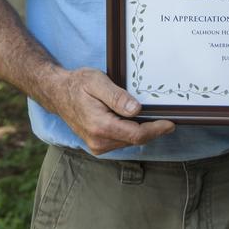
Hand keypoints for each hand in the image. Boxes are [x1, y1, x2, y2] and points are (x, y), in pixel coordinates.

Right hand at [45, 66, 174, 154]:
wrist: (57, 93)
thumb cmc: (78, 84)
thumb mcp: (98, 82)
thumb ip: (117, 97)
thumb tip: (137, 109)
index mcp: (100, 126)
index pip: (137, 135)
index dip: (156, 130)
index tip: (171, 123)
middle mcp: (99, 141)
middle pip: (135, 140)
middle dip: (152, 129)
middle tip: (165, 116)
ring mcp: (98, 146)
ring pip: (129, 141)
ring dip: (141, 130)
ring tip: (149, 114)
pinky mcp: (98, 145)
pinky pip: (121, 140)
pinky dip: (131, 131)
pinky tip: (133, 118)